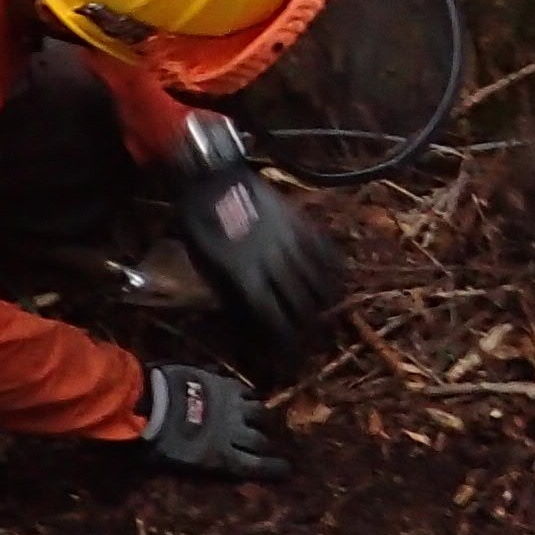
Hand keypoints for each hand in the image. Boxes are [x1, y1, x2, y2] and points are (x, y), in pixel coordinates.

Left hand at [139, 359, 289, 480]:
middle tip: (265, 443)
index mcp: (221, 456)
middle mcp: (234, 432)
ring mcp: (232, 405)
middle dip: (264, 443)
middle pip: (260, 440)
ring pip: (259, 412)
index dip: (273, 469)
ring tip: (260, 417)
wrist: (152, 402)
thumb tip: (211, 466)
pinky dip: (249, 395)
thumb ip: (200, 464)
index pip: (256, 466)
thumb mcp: (176, 463)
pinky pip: (246, 390)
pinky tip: (247, 396)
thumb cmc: (157, 440)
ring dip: (261, 417)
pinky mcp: (225, 384)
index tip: (287, 470)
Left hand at [165, 112, 344, 382]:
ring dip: (325, 302)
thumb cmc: (198, 221)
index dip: (285, 343)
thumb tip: (247, 317)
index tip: (291, 359)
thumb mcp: (203, 262)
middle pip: (301, 304)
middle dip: (309, 328)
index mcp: (246, 276)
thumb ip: (228, 290)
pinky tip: (335, 278)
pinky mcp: (299, 221)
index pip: (274, 319)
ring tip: (327, 315)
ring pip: (319, 279)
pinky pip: (324, 249)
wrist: (212, 175)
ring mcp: (290, 240)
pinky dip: (332, 267)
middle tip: (313, 342)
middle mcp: (274, 262)